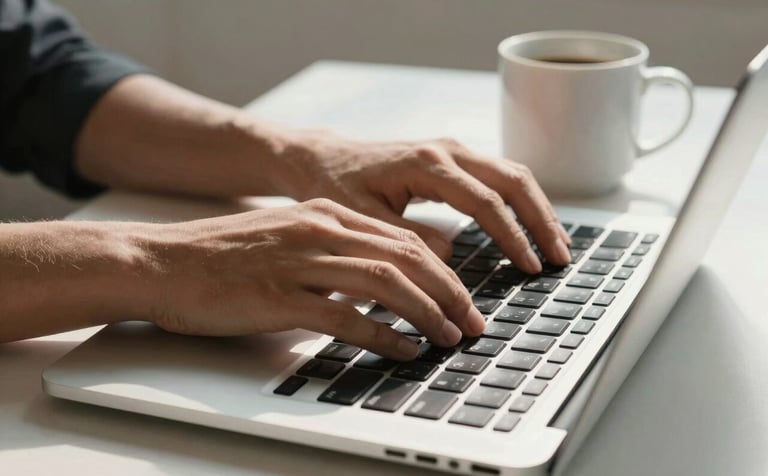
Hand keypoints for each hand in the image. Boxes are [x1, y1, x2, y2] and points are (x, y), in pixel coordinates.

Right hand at [140, 199, 485, 359]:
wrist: (161, 263)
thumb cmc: (224, 258)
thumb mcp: (289, 240)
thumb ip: (334, 253)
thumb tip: (380, 283)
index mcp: (325, 215)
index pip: (404, 239)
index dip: (444, 271)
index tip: (464, 298)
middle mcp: (320, 232)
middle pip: (406, 257)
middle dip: (449, 293)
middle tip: (471, 323)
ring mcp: (300, 263)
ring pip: (386, 282)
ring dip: (426, 312)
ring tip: (447, 338)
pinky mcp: (279, 297)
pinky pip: (345, 316)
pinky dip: (382, 335)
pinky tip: (402, 350)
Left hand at [275, 132, 570, 273]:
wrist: (324, 160)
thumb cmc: (337, 188)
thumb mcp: (363, 219)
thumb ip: (406, 238)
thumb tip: (450, 257)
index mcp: (426, 163)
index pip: (485, 201)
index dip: (512, 235)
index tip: (531, 266)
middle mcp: (447, 150)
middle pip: (513, 179)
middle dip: (541, 219)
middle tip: (560, 258)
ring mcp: (453, 150)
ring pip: (512, 175)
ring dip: (538, 209)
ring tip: (557, 246)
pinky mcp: (453, 159)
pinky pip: (499, 177)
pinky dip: (521, 202)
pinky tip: (531, 227)